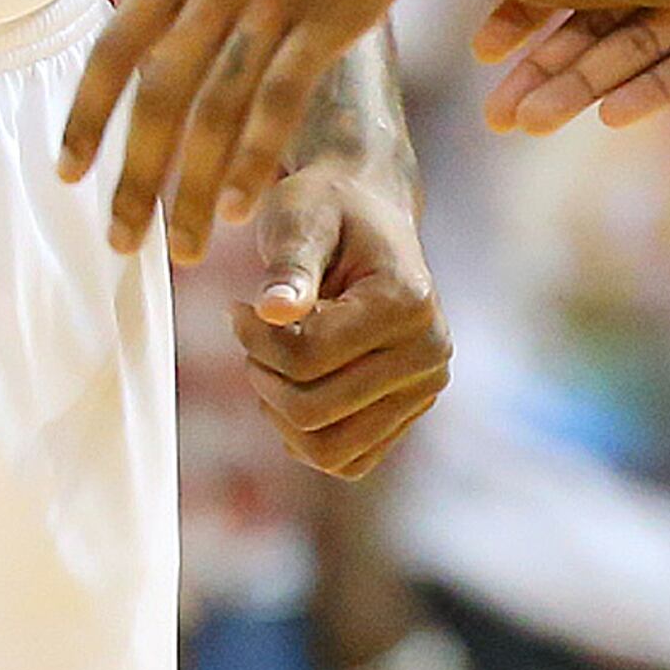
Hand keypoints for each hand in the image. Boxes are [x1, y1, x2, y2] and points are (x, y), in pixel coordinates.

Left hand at [64, 0, 471, 258]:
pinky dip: (258, 158)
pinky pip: (283, 96)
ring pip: (216, 108)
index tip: (67, 172)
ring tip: (184, 248)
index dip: (86, 116)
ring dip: (194, 188)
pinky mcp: (339, 5)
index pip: (116, 45)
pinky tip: (246, 204)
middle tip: (117, 244)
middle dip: (133, 176)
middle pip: (157, 92)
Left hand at [233, 153, 447, 478]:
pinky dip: (305, 436)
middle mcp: (431, 352)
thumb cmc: (327, 209)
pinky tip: (296, 384)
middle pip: (313, 411)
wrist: (367, 213)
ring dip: (281, 412)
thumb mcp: (301, 217)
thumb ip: (289, 264)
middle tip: (252, 334)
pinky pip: (344, 461)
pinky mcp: (410, 413)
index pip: (307, 358)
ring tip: (273, 361)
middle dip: (263, 376)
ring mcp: (425, 389)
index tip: (238, 307)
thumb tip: (272, 311)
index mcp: (409, 301)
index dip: (253, 340)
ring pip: (327, 451)